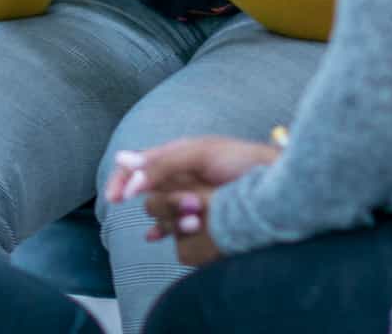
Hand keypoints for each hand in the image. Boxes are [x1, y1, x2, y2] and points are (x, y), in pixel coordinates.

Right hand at [105, 136, 280, 263]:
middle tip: (195, 203)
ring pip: (160, 218)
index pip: (134, 168)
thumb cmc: (244, 162)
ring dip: (176, 220)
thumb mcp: (200, 153)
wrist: (277, 190)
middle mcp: (177, 183)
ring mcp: (187, 206)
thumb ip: (162, 161)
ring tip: (203, 219)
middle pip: (148, 197)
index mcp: (175, 159)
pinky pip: (173, 235)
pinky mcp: (198, 228)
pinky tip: (161, 238)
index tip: (114, 198)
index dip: (120, 181)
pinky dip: (169, 235)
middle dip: (168, 203)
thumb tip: (124, 165)